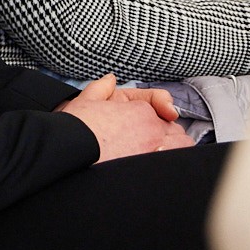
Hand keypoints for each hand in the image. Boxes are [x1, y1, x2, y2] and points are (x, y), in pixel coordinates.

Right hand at [58, 74, 191, 159]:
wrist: (67, 151)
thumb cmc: (76, 128)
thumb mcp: (86, 99)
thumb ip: (102, 87)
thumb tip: (111, 79)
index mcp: (141, 111)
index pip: (163, 112)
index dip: (155, 119)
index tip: (140, 128)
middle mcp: (152, 130)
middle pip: (176, 131)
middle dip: (166, 135)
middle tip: (149, 142)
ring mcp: (155, 151)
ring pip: (182, 146)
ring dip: (174, 147)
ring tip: (157, 153)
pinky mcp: (152, 170)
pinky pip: (176, 162)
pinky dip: (173, 162)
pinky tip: (159, 166)